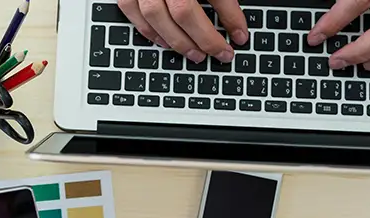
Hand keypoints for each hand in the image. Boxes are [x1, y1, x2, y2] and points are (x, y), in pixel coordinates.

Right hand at [118, 0, 247, 62]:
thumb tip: (238, 27)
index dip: (229, 19)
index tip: (240, 38)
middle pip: (182, 12)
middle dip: (202, 38)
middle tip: (218, 53)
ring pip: (154, 16)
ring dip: (175, 40)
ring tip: (194, 54)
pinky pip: (130, 10)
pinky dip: (148, 30)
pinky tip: (164, 41)